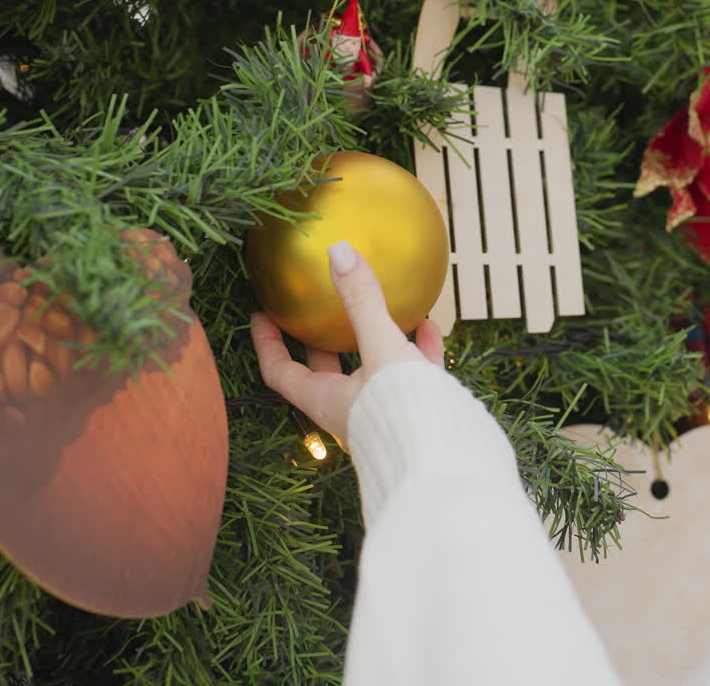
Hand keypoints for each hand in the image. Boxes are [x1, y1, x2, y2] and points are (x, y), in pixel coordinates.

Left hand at [250, 240, 444, 443]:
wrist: (449, 458)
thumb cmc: (403, 409)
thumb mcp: (380, 348)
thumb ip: (361, 302)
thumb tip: (338, 251)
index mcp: (327, 400)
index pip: (281, 371)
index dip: (267, 343)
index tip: (261, 315)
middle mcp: (350, 409)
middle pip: (325, 370)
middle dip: (319, 340)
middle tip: (313, 309)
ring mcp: (384, 412)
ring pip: (372, 371)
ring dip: (374, 340)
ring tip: (381, 309)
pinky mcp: (417, 412)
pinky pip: (412, 377)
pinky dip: (417, 350)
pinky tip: (428, 326)